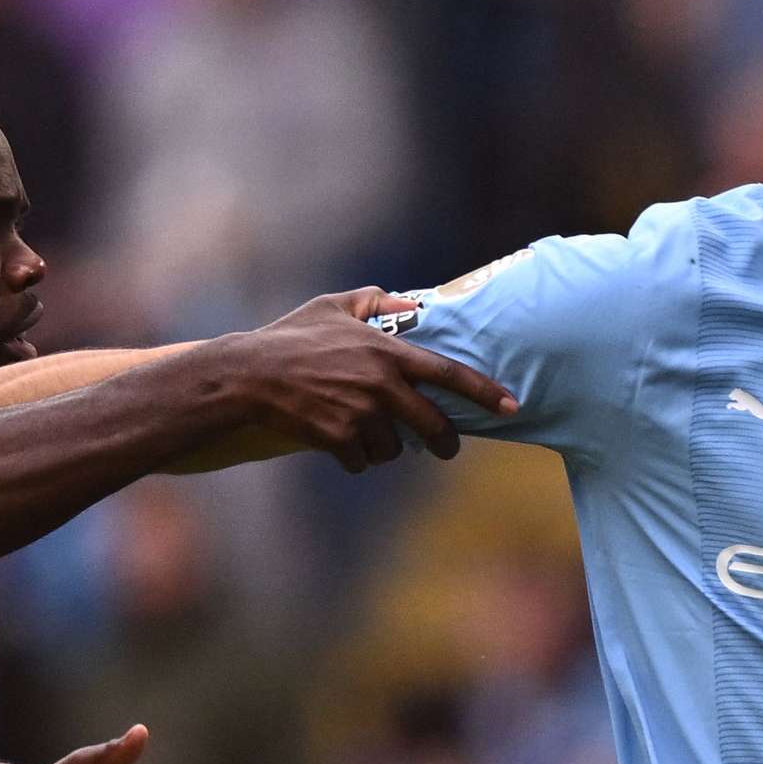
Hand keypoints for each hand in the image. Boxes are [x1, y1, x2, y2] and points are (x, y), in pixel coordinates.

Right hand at [224, 292, 516, 471]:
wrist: (250, 375)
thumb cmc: (290, 336)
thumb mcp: (333, 305)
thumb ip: (376, 302)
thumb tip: (411, 302)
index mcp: (387, 351)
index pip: (449, 374)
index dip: (484, 392)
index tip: (511, 406)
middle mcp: (381, 384)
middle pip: (434, 426)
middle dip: (445, 443)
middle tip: (445, 447)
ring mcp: (362, 414)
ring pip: (395, 448)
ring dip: (384, 446)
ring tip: (359, 429)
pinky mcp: (341, 440)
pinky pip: (363, 462)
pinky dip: (354, 458)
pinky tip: (337, 442)